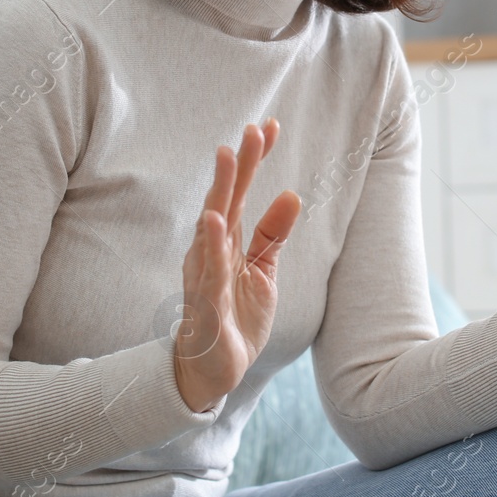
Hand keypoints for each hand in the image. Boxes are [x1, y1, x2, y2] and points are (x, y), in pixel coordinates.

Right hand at [173, 119, 301, 411]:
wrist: (212, 370)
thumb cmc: (233, 316)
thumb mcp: (263, 272)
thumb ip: (272, 234)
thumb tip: (291, 194)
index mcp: (226, 240)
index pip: (240, 192)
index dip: (254, 160)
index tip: (269, 126)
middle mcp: (210, 250)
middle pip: (225, 198)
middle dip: (239, 164)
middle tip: (251, 129)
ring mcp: (205, 274)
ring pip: (212, 226)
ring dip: (220, 191)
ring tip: (228, 157)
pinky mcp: (206, 302)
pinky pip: (208, 270)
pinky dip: (212, 245)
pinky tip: (215, 219)